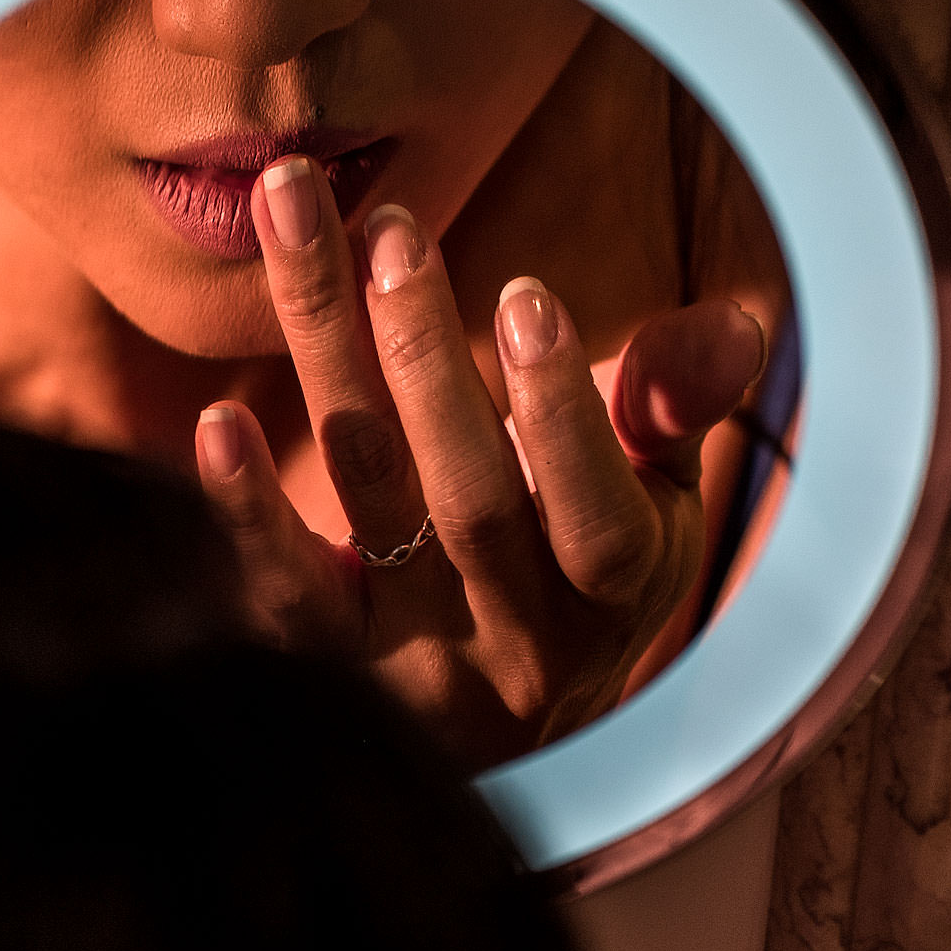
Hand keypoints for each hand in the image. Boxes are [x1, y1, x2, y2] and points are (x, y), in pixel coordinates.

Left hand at [193, 155, 766, 767]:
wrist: (492, 725)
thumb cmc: (574, 568)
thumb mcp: (654, 504)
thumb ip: (679, 409)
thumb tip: (732, 329)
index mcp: (612, 600)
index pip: (597, 520)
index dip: (564, 413)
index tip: (524, 294)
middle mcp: (514, 645)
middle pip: (470, 501)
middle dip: (428, 358)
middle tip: (392, 232)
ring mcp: (414, 666)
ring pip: (369, 503)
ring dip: (331, 357)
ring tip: (297, 226)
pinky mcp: (326, 669)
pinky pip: (284, 596)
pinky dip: (248, 512)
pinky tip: (218, 423)